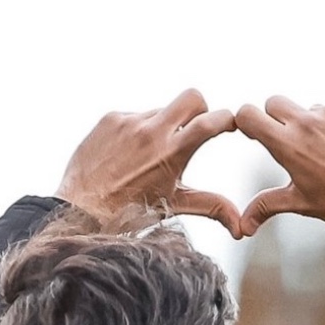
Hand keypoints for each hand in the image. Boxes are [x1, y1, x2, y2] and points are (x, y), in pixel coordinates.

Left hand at [55, 89, 242, 238]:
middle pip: (192, 97)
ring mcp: (129, 122)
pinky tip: (126, 154)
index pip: (210, 122)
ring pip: (161, 111)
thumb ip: (212, 208)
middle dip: (199, 110)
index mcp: (171, 153)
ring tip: (148, 157)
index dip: (227, 119)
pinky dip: (137, 131)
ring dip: (162, 127)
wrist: (82, 210)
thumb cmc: (130, 212)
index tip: (230, 124)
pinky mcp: (110, 118)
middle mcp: (151, 132)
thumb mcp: (174, 206)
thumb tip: (242, 227)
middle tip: (192, 130)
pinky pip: (135, 116)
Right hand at [235, 97, 324, 235]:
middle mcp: (309, 122)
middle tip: (291, 140)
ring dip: (315, 124)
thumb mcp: (300, 203)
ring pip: (312, 108)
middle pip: (276, 103)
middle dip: (277, 118)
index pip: (249, 114)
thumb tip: (245, 223)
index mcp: (288, 144)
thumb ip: (267, 206)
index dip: (247, 121)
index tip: (254, 130)